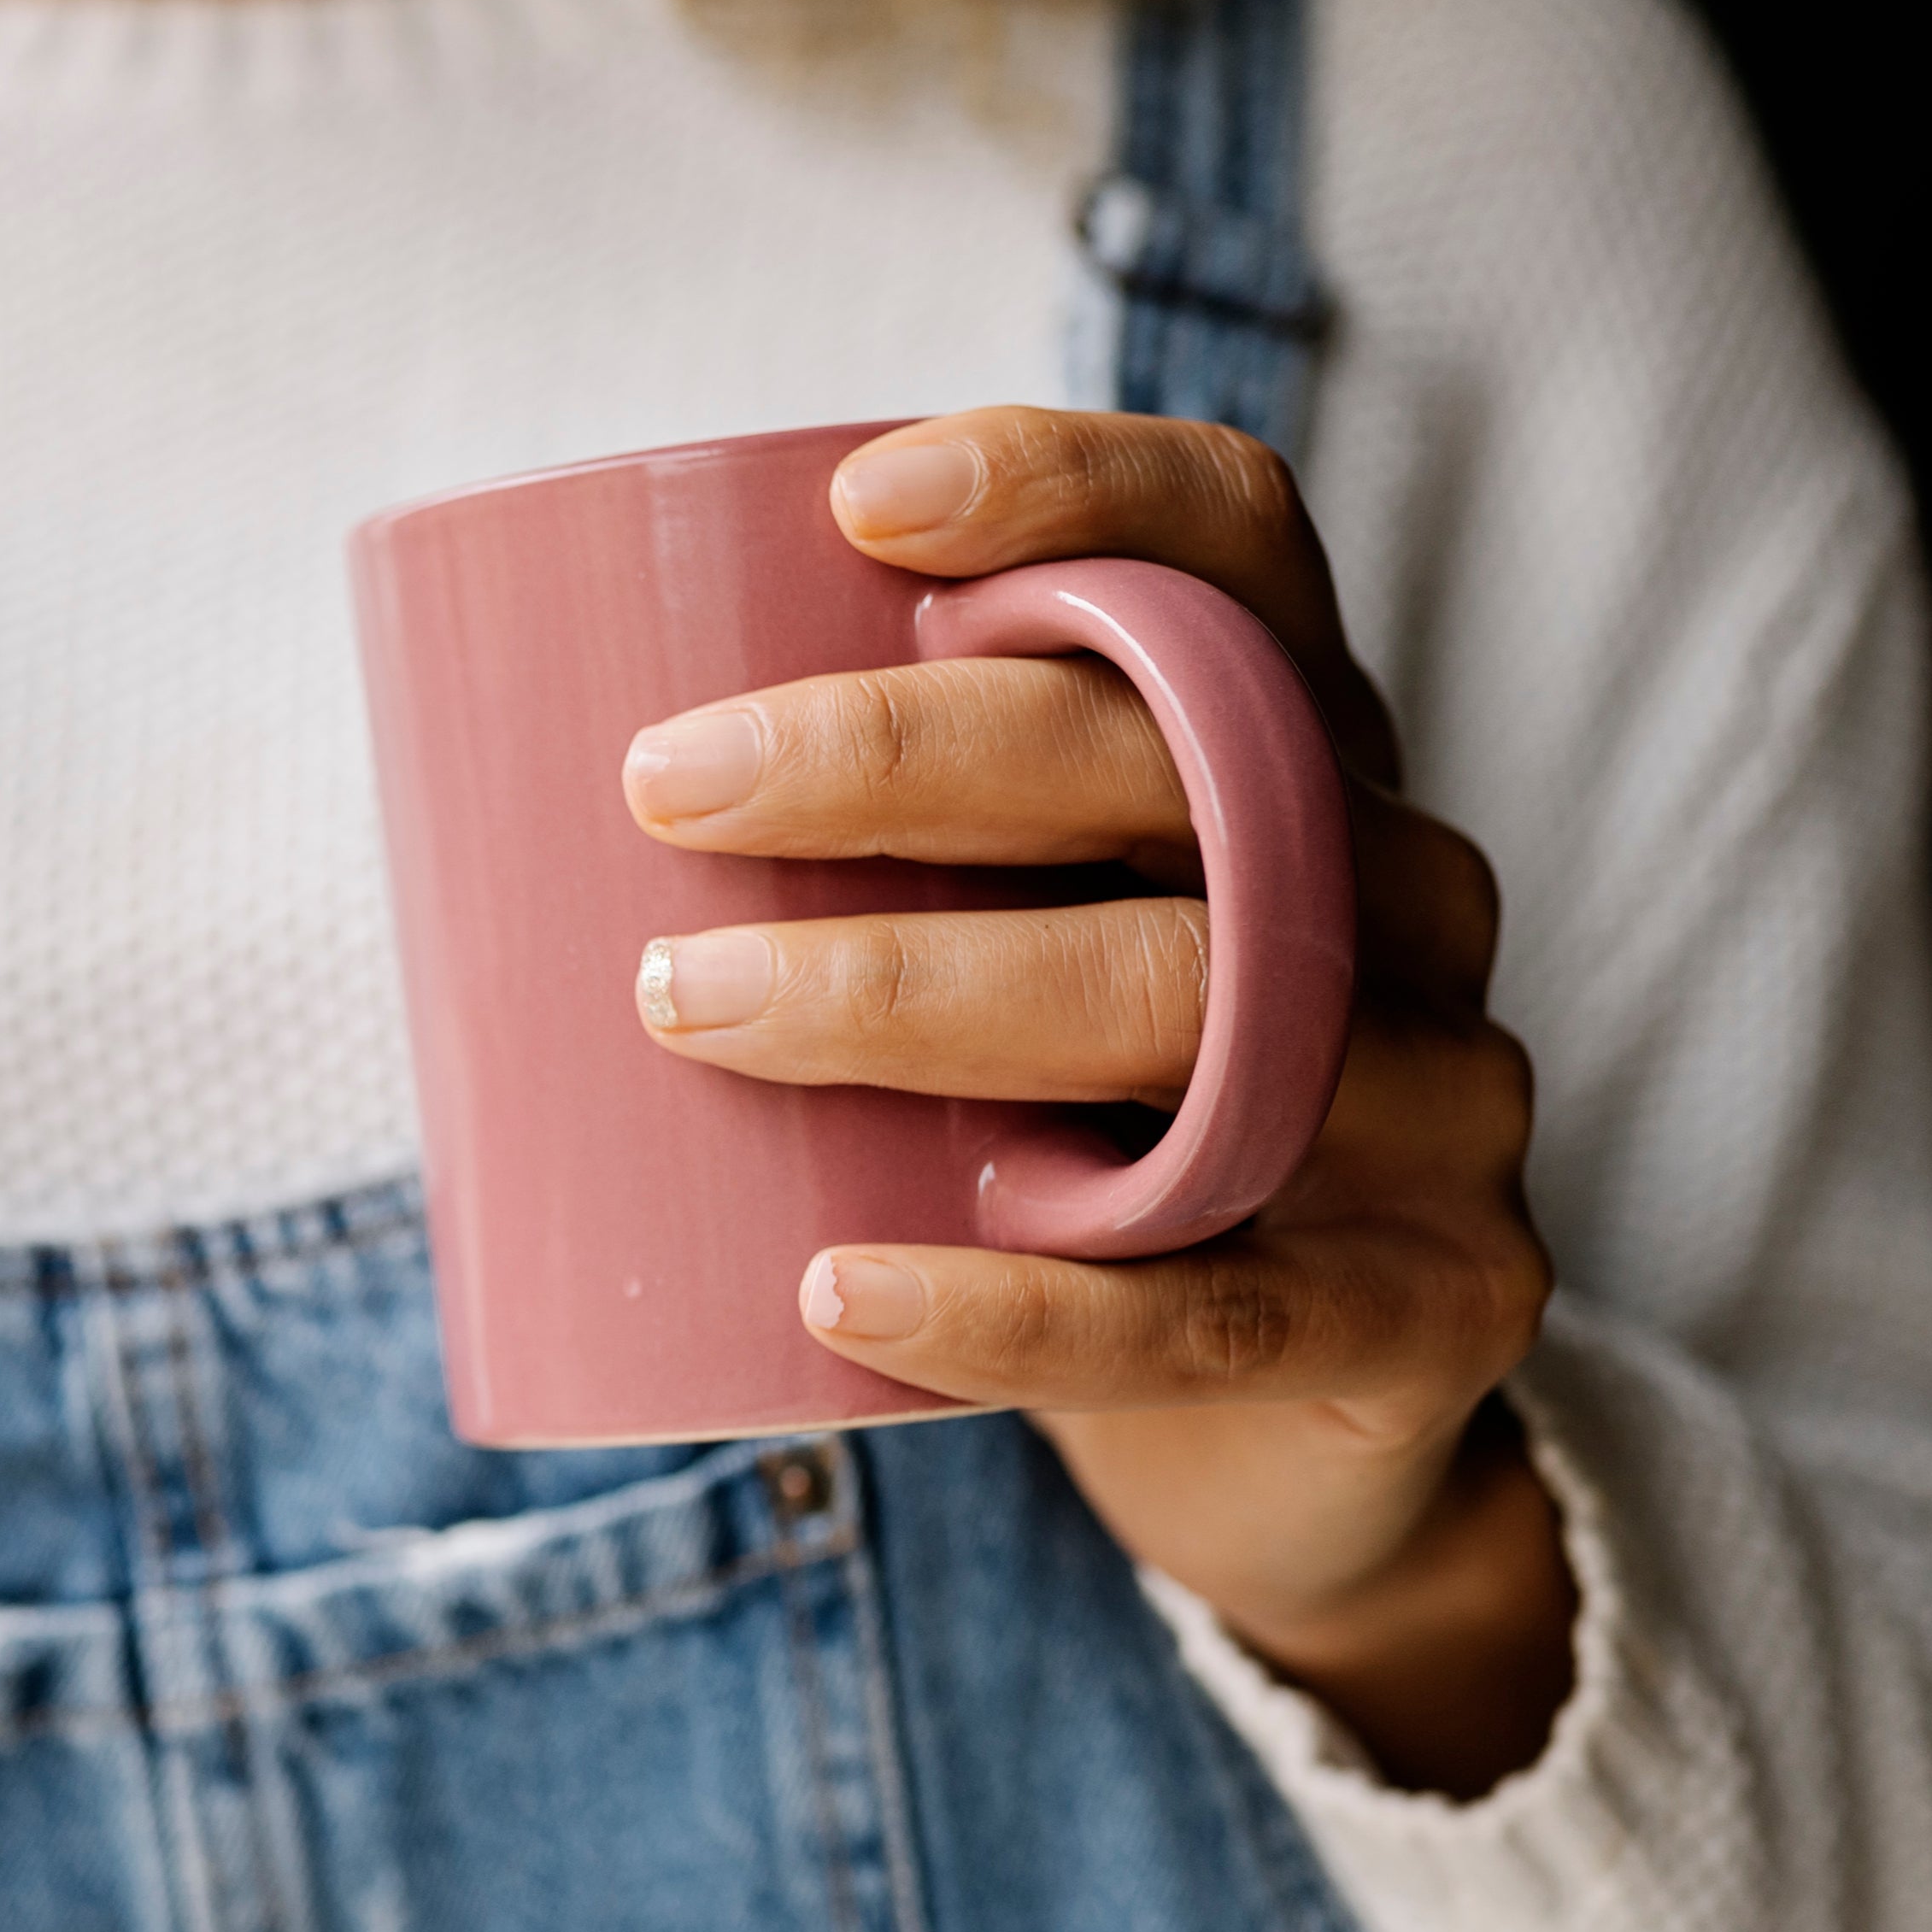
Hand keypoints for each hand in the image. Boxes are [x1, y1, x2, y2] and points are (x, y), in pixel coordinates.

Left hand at [620, 408, 1571, 1796]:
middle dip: (900, 756)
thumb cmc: (1070, 1147)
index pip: (1236, 542)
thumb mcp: (1007, 960)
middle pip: (1176, 762)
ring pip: (1200, 1012)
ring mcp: (1443, 1101)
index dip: (1072, 489)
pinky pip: (1215, 1305)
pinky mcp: (1430, 1308)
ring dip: (917, 996)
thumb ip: (862, 870)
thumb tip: (488, 817)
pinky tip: (838, 1289)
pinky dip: (1009, 1309)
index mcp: (1301, 750)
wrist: (1276, 1441)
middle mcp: (1401, 890)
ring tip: (686, 1010)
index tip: (852, 512)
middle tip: (660, 791)